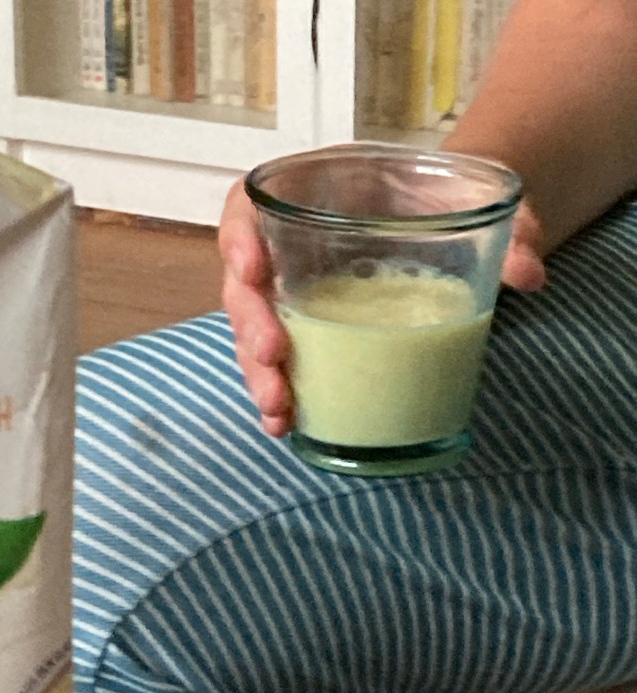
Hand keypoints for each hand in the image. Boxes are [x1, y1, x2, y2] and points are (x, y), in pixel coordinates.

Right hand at [219, 177, 546, 437]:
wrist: (450, 220)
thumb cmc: (445, 199)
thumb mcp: (474, 195)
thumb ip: (506, 221)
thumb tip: (528, 273)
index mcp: (314, 194)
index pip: (249, 205)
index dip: (238, 236)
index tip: (254, 267)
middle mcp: (291, 245)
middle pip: (245, 284)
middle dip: (251, 325)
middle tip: (276, 357)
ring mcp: (295, 294)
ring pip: (252, 332)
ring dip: (258, 373)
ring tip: (279, 409)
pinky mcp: (309, 332)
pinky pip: (277, 363)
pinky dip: (279, 394)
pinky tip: (287, 423)